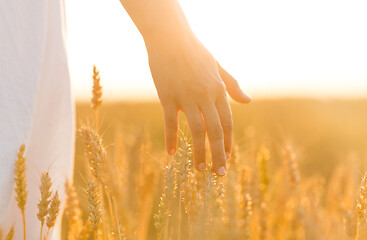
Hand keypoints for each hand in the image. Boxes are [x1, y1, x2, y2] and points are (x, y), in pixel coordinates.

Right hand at [146, 34, 250, 175]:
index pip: (227, 122)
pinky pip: (170, 122)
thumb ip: (232, 85)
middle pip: (215, 131)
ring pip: (196, 130)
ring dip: (200, 152)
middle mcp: (205, 95)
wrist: (170, 38)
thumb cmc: (195, 52)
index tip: (228, 157)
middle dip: (219, 154)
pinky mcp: (167, 96)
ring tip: (201, 169)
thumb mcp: (218, 67)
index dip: (228, 141)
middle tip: (220, 173)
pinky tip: (171, 153)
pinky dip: (171, 139)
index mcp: (218, 89)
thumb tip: (248, 101)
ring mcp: (186, 97)